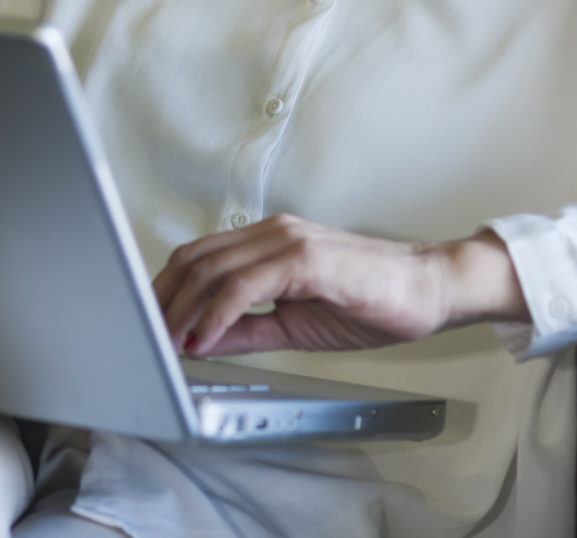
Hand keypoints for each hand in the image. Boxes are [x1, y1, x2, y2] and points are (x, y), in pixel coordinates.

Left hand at [151, 214, 528, 356]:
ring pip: (212, 268)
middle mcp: (272, 233)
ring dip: (182, 309)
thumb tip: (201, 340)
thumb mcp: (294, 323)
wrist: (431, 290)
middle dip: (161, 300)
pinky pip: (246, 284)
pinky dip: (217, 312)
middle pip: (193, 259)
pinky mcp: (307, 259)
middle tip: (145, 337)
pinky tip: (204, 337)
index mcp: (268, 243)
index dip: (165, 291)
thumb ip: (248, 328)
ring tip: (167, 341)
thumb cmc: (373, 300)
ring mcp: (288, 241)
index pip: (198, 258)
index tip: (147, 324)